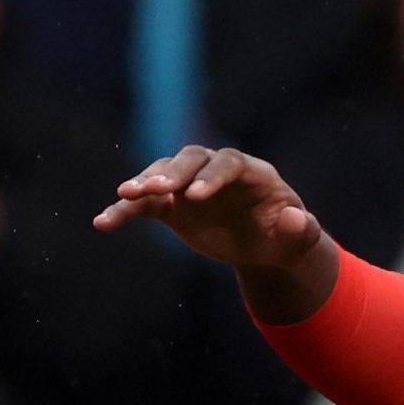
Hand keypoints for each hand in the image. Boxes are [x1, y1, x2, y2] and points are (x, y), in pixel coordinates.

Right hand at [93, 145, 328, 273]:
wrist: (263, 245)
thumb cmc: (284, 238)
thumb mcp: (298, 239)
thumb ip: (300, 229)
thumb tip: (292, 217)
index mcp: (252, 172)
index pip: (229, 163)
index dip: (211, 176)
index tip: (194, 197)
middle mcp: (217, 170)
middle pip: (191, 159)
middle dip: (172, 172)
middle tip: (154, 188)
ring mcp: (191, 185)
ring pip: (163, 173)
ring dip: (143, 182)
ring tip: (123, 197)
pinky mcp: (171, 204)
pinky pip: (144, 204)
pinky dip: (124, 211)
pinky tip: (103, 222)